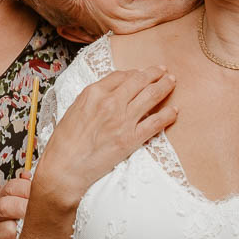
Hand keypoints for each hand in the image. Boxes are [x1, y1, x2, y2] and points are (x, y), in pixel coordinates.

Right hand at [33, 68, 175, 211]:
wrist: (65, 167)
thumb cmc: (64, 142)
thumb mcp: (74, 110)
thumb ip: (92, 99)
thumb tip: (107, 94)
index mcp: (93, 93)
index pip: (121, 75)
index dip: (135, 73)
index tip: (142, 73)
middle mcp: (110, 102)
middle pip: (139, 81)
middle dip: (154, 73)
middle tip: (163, 71)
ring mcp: (123, 120)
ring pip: (151, 96)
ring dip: (165, 86)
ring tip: (172, 81)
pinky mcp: (131, 139)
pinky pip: (156, 123)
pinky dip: (167, 115)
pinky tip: (174, 111)